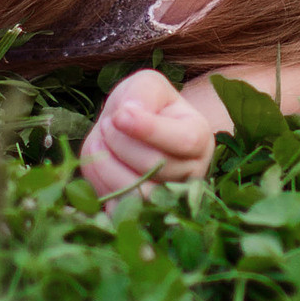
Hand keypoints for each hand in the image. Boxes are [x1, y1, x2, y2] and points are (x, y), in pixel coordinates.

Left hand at [79, 70, 214, 204]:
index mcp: (201, 137)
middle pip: (155, 166)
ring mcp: (169, 199)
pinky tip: (98, 164)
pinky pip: (119, 211)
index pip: (184, 141)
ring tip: (98, 142)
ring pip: (138, 194)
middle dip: (120, 142)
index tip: (119, 115)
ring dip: (107, 165)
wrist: (134, 132)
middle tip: (107, 123)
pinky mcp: (142, 215)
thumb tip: (129, 114)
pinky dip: (101, 187)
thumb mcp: (148, 85)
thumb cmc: (146, 106)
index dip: (149, 129)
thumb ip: (144, 92)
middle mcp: (192, 173)